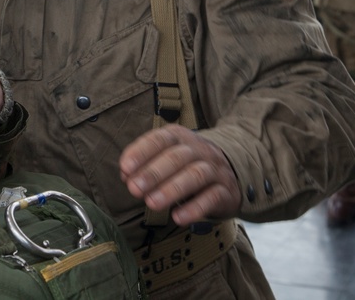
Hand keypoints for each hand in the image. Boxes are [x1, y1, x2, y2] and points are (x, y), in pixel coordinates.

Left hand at [119, 124, 241, 226]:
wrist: (229, 173)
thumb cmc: (186, 165)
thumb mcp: (165, 158)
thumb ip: (144, 164)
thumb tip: (125, 175)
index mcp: (179, 137)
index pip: (160, 139)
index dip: (141, 152)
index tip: (125, 168)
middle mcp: (199, 149)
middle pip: (177, 157)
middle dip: (153, 173)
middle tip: (134, 189)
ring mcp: (215, 169)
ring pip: (196, 175)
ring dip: (171, 190)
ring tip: (152, 204)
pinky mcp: (226, 191)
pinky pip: (212, 197)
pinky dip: (194, 208)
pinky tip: (178, 218)